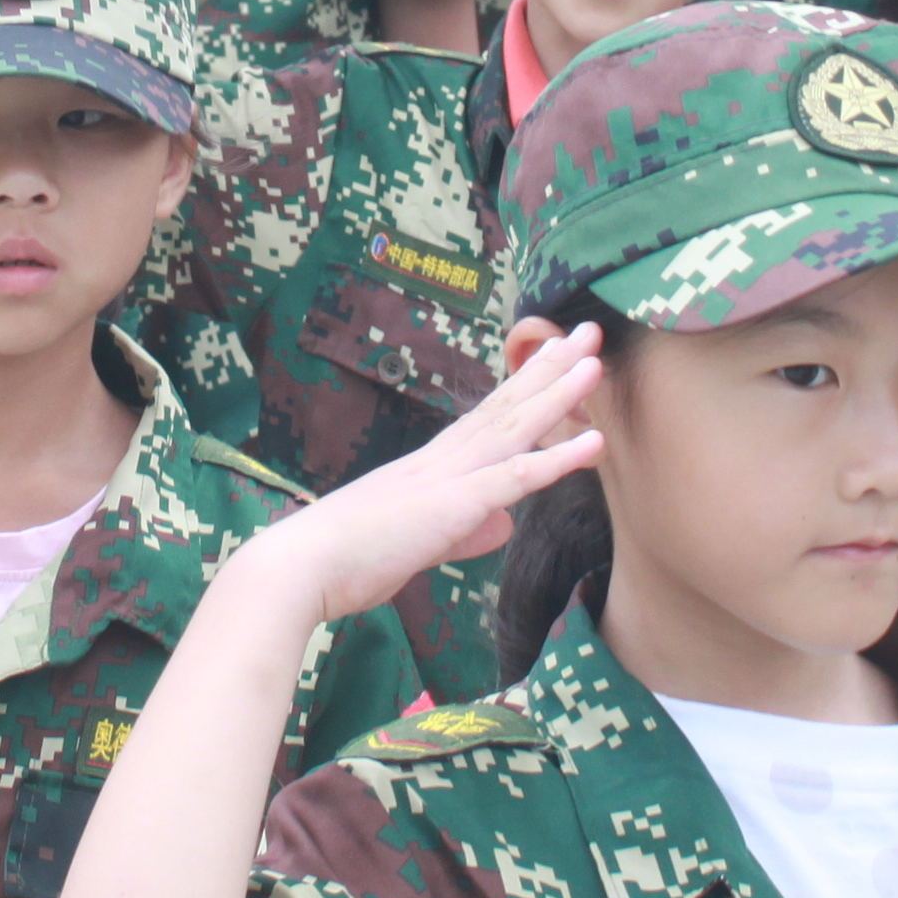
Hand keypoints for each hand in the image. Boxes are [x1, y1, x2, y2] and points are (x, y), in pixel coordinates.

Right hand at [252, 326, 608, 628]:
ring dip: (560, 393)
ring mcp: (449, 477)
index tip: (556, 356)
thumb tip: (502, 524)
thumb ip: (463, 531)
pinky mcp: (455, 504)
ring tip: (595, 360)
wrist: (302, 565)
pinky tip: (595, 443)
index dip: (525, 386)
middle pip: (506, 405)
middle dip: (551, 368)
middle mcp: (442, 460)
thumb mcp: (418, 543)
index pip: (488, 418)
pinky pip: (516, 477)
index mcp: (431, 467)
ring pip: (516, 427)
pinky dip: (557, 459)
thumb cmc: (347, 560)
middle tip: (587, 332)